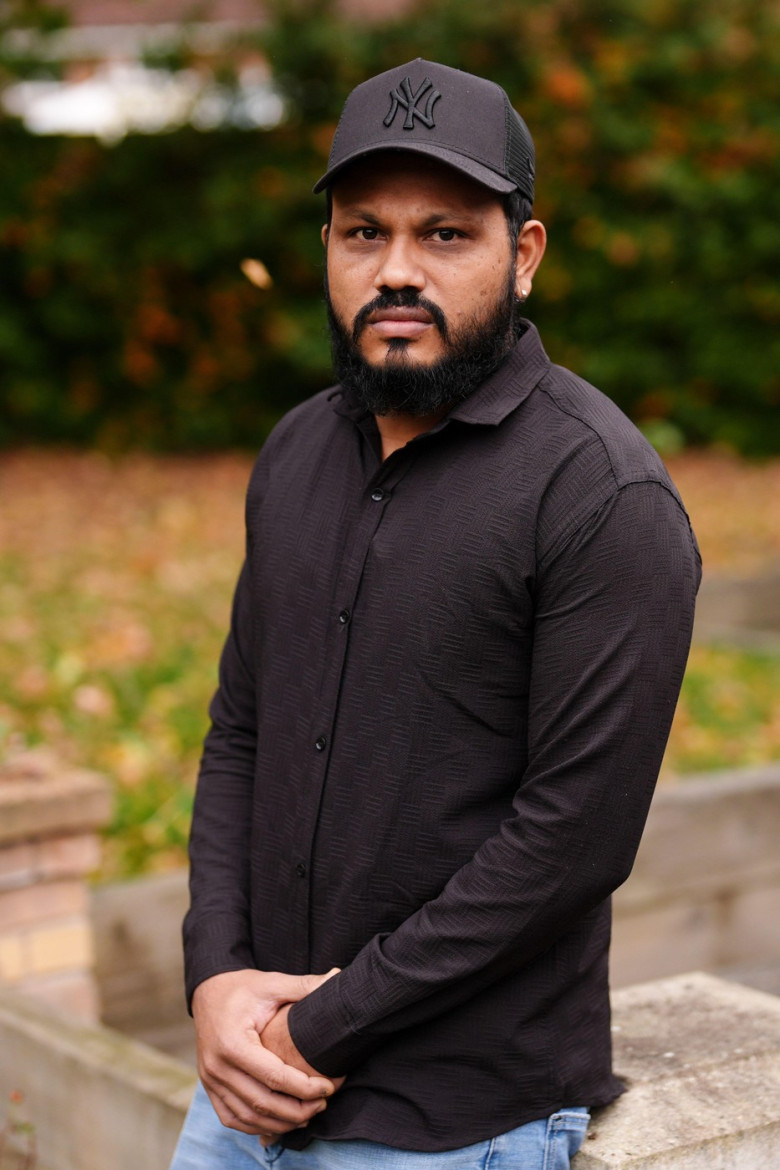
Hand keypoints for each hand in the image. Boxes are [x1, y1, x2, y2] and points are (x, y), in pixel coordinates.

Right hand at [192, 969, 337, 1140]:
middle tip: (323, 1105)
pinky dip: (257, 1126)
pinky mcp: (209, 1087)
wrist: (209, 992)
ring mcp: (210, 1080)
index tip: (328, 1088)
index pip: (274, 1077)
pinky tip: (280, 1122)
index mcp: (233, 1042)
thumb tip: (338, 976)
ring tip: (307, 1115)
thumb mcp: (273, 983)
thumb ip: (304, 985)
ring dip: (279, 1123)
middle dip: (296, 1110)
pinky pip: (231, 1118)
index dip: (304, 1088)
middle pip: (262, 1103)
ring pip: (247, 1116)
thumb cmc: (243, 988)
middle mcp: (217, 1066)